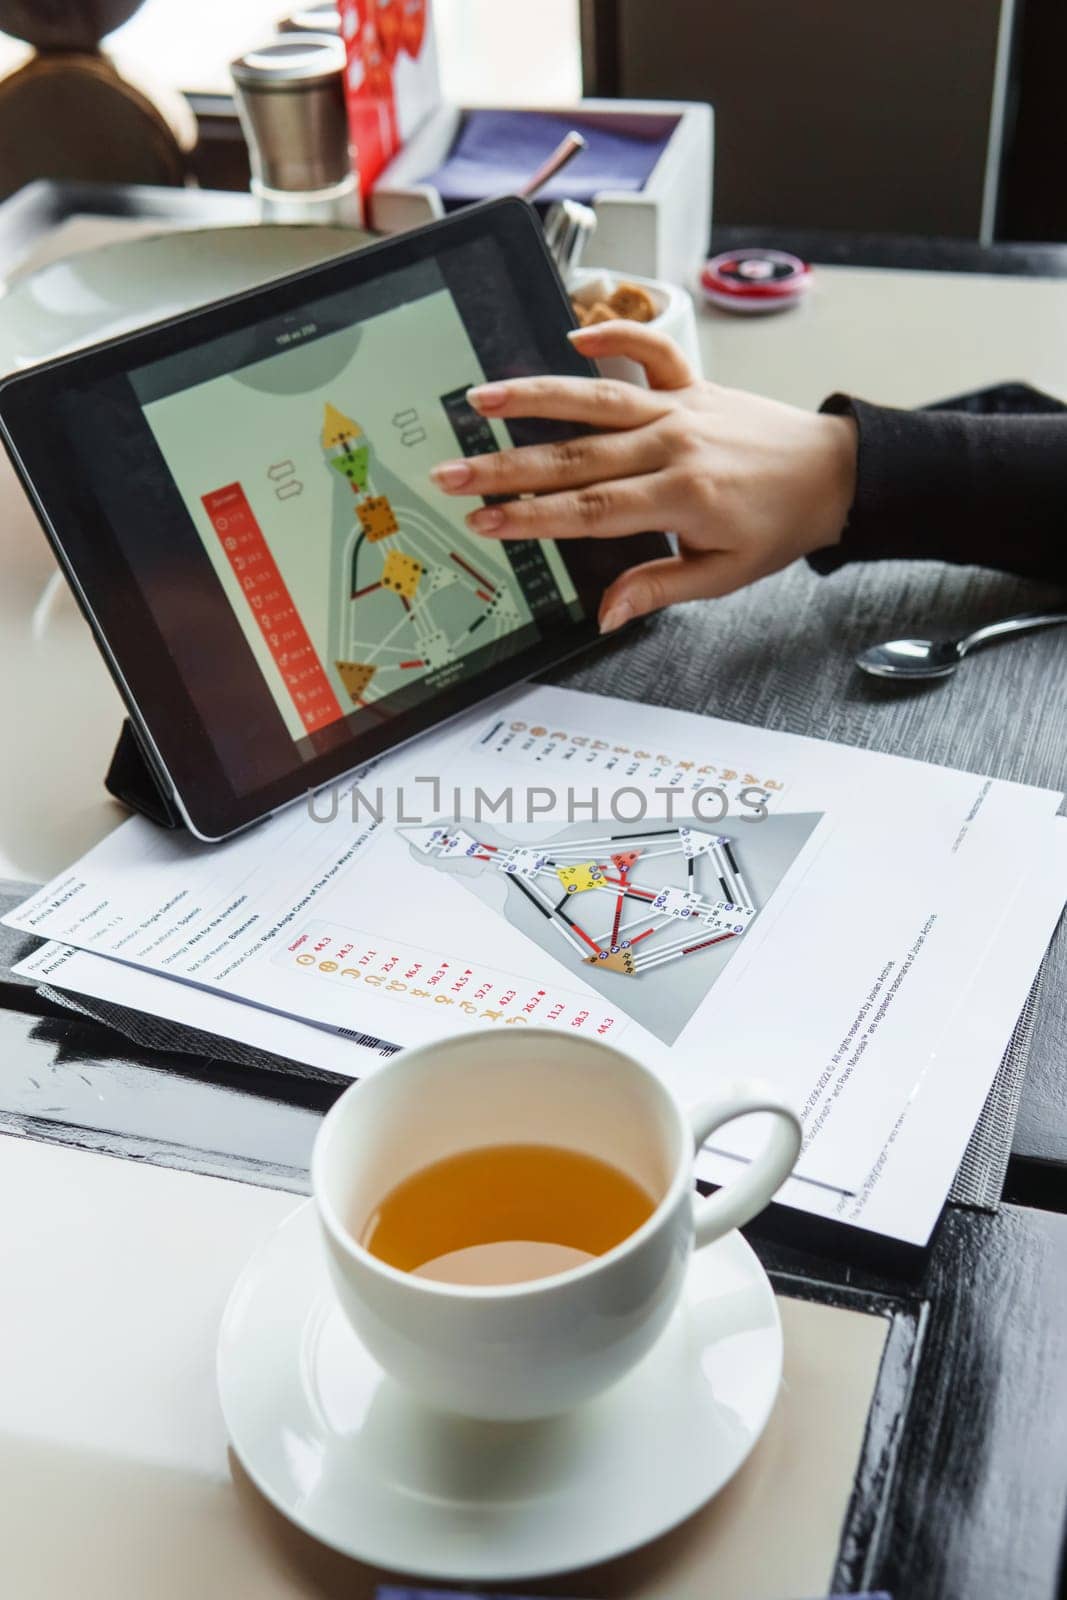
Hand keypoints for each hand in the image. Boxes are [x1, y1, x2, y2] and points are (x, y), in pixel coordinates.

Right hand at [430, 321, 857, 631]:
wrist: (834, 473)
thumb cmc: (779, 527)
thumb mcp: (723, 576)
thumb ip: (657, 589)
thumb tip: (605, 614)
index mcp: (680, 497)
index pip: (586, 509)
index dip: (529, 517)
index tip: (483, 521)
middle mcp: (674, 445)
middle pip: (573, 457)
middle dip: (504, 467)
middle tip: (451, 473)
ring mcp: (680, 409)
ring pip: (596, 400)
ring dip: (534, 396)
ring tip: (481, 398)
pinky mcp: (693, 385)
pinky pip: (652, 352)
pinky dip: (615, 339)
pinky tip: (573, 334)